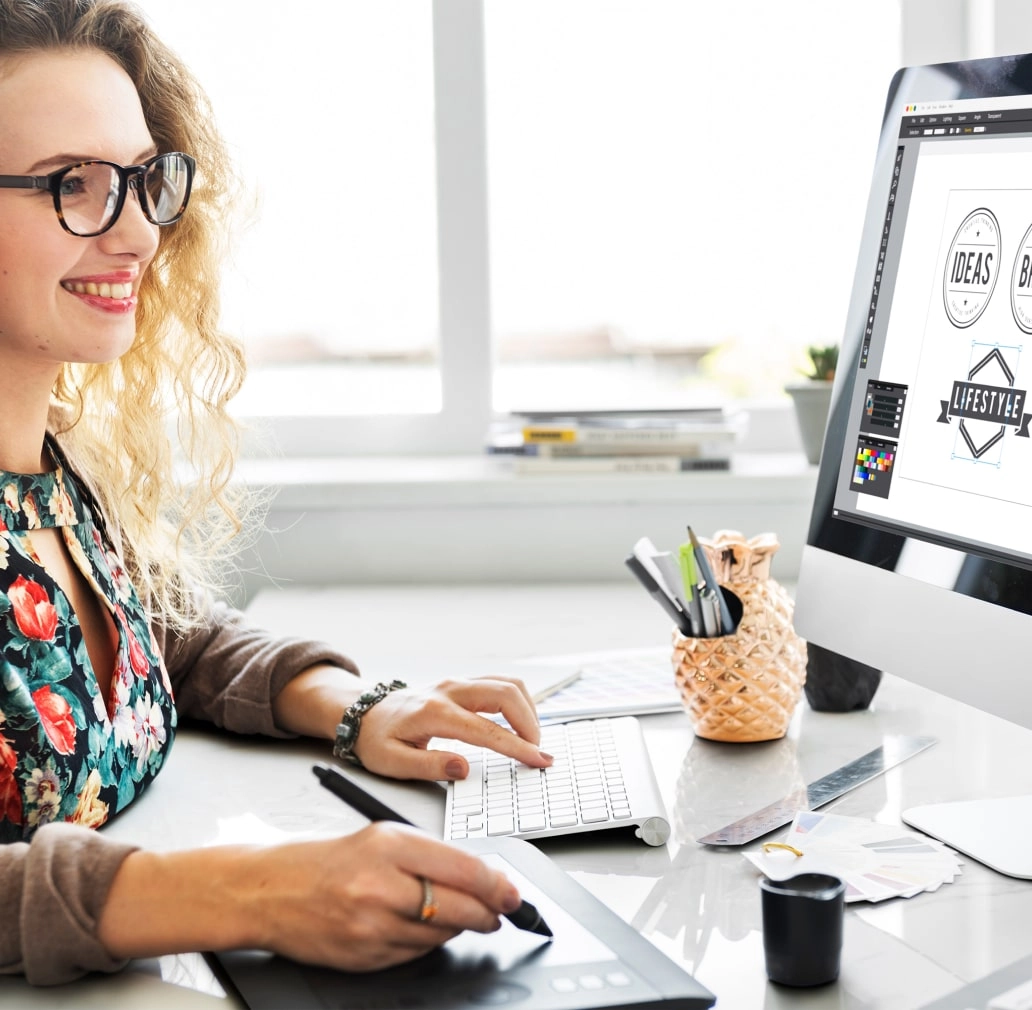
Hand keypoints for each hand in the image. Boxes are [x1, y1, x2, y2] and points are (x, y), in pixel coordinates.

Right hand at [99, 823, 523, 972]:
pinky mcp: (364, 957)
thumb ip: (430, 854)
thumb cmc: (326, 859)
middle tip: (499, 911)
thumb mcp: (380, 837)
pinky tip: (420, 928)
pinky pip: (415, 955)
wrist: (268, 890)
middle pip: (460, 908)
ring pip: (441, 935)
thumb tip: (481, 877)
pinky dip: (427, 943)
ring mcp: (372, 926)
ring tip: (458, 915)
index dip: (497, 886)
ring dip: (459, 928)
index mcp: (390, 844)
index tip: (513, 893)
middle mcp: (382, 885)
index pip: (464, 869)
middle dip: (488, 913)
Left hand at [355, 677, 552, 779]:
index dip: (517, 746)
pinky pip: (500, 683)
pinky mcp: (462, 683)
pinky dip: (517, 701)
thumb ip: (428, 766)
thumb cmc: (377, 739)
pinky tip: (519, 722)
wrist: (364, 713)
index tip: (538, 760)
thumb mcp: (392, 762)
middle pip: (506, 693)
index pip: (486, 730)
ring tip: (530, 739)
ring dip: (527, 710)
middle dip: (530, 723)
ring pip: (507, 684)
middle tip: (537, 751)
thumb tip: (462, 769)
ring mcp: (458, 683)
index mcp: (434, 712)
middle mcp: (450, 691)